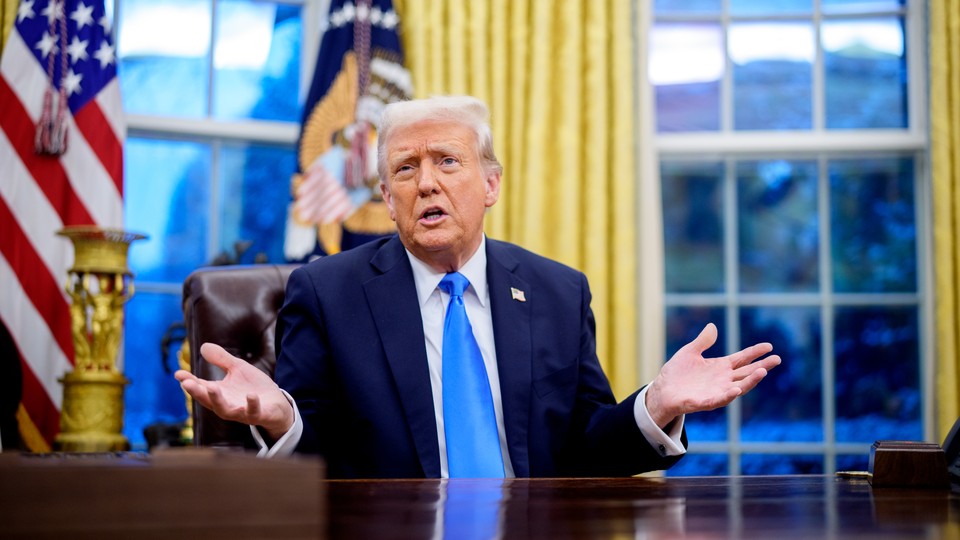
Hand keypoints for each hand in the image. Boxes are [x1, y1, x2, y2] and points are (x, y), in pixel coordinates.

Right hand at [175, 342, 293, 439]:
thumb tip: (203, 346)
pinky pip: (253, 412)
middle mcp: (227, 405)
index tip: (178, 374)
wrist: (277, 404)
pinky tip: (250, 395)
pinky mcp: (258, 415)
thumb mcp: (237, 369)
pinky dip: (251, 405)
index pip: (201, 388)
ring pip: (226, 411)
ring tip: (212, 387)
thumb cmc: (253, 387)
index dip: (189, 382)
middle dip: (197, 392)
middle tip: (186, 384)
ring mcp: (242, 412)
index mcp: (220, 394)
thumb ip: (221, 360)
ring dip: (217, 400)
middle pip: (208, 401)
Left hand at [645, 323, 780, 428]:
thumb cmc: (676, 373)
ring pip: (739, 386)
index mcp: (720, 367)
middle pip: (746, 372)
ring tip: (762, 371)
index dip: (755, 352)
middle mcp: (722, 380)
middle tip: (777, 359)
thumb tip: (712, 326)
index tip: (769, 346)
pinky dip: (728, 395)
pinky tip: (737, 390)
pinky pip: (720, 400)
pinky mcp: (706, 402)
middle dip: (762, 366)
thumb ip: (702, 342)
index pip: (742, 358)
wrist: (662, 390)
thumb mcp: (689, 352)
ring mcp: (716, 391)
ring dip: (751, 381)